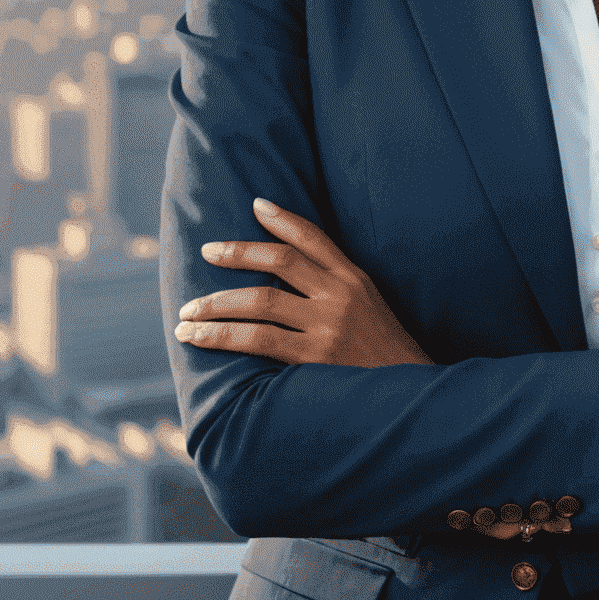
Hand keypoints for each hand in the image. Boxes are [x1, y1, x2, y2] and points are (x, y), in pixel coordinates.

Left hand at [174, 198, 433, 368]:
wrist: (411, 394)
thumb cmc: (385, 353)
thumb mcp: (370, 307)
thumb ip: (337, 288)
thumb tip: (291, 278)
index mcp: (355, 278)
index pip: (314, 237)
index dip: (282, 218)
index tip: (255, 205)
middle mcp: (340, 295)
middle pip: (280, 260)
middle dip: (238, 253)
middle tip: (207, 252)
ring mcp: (327, 326)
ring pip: (260, 302)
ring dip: (216, 304)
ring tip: (187, 313)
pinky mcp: (314, 358)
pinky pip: (259, 341)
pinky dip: (224, 337)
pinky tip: (200, 338)